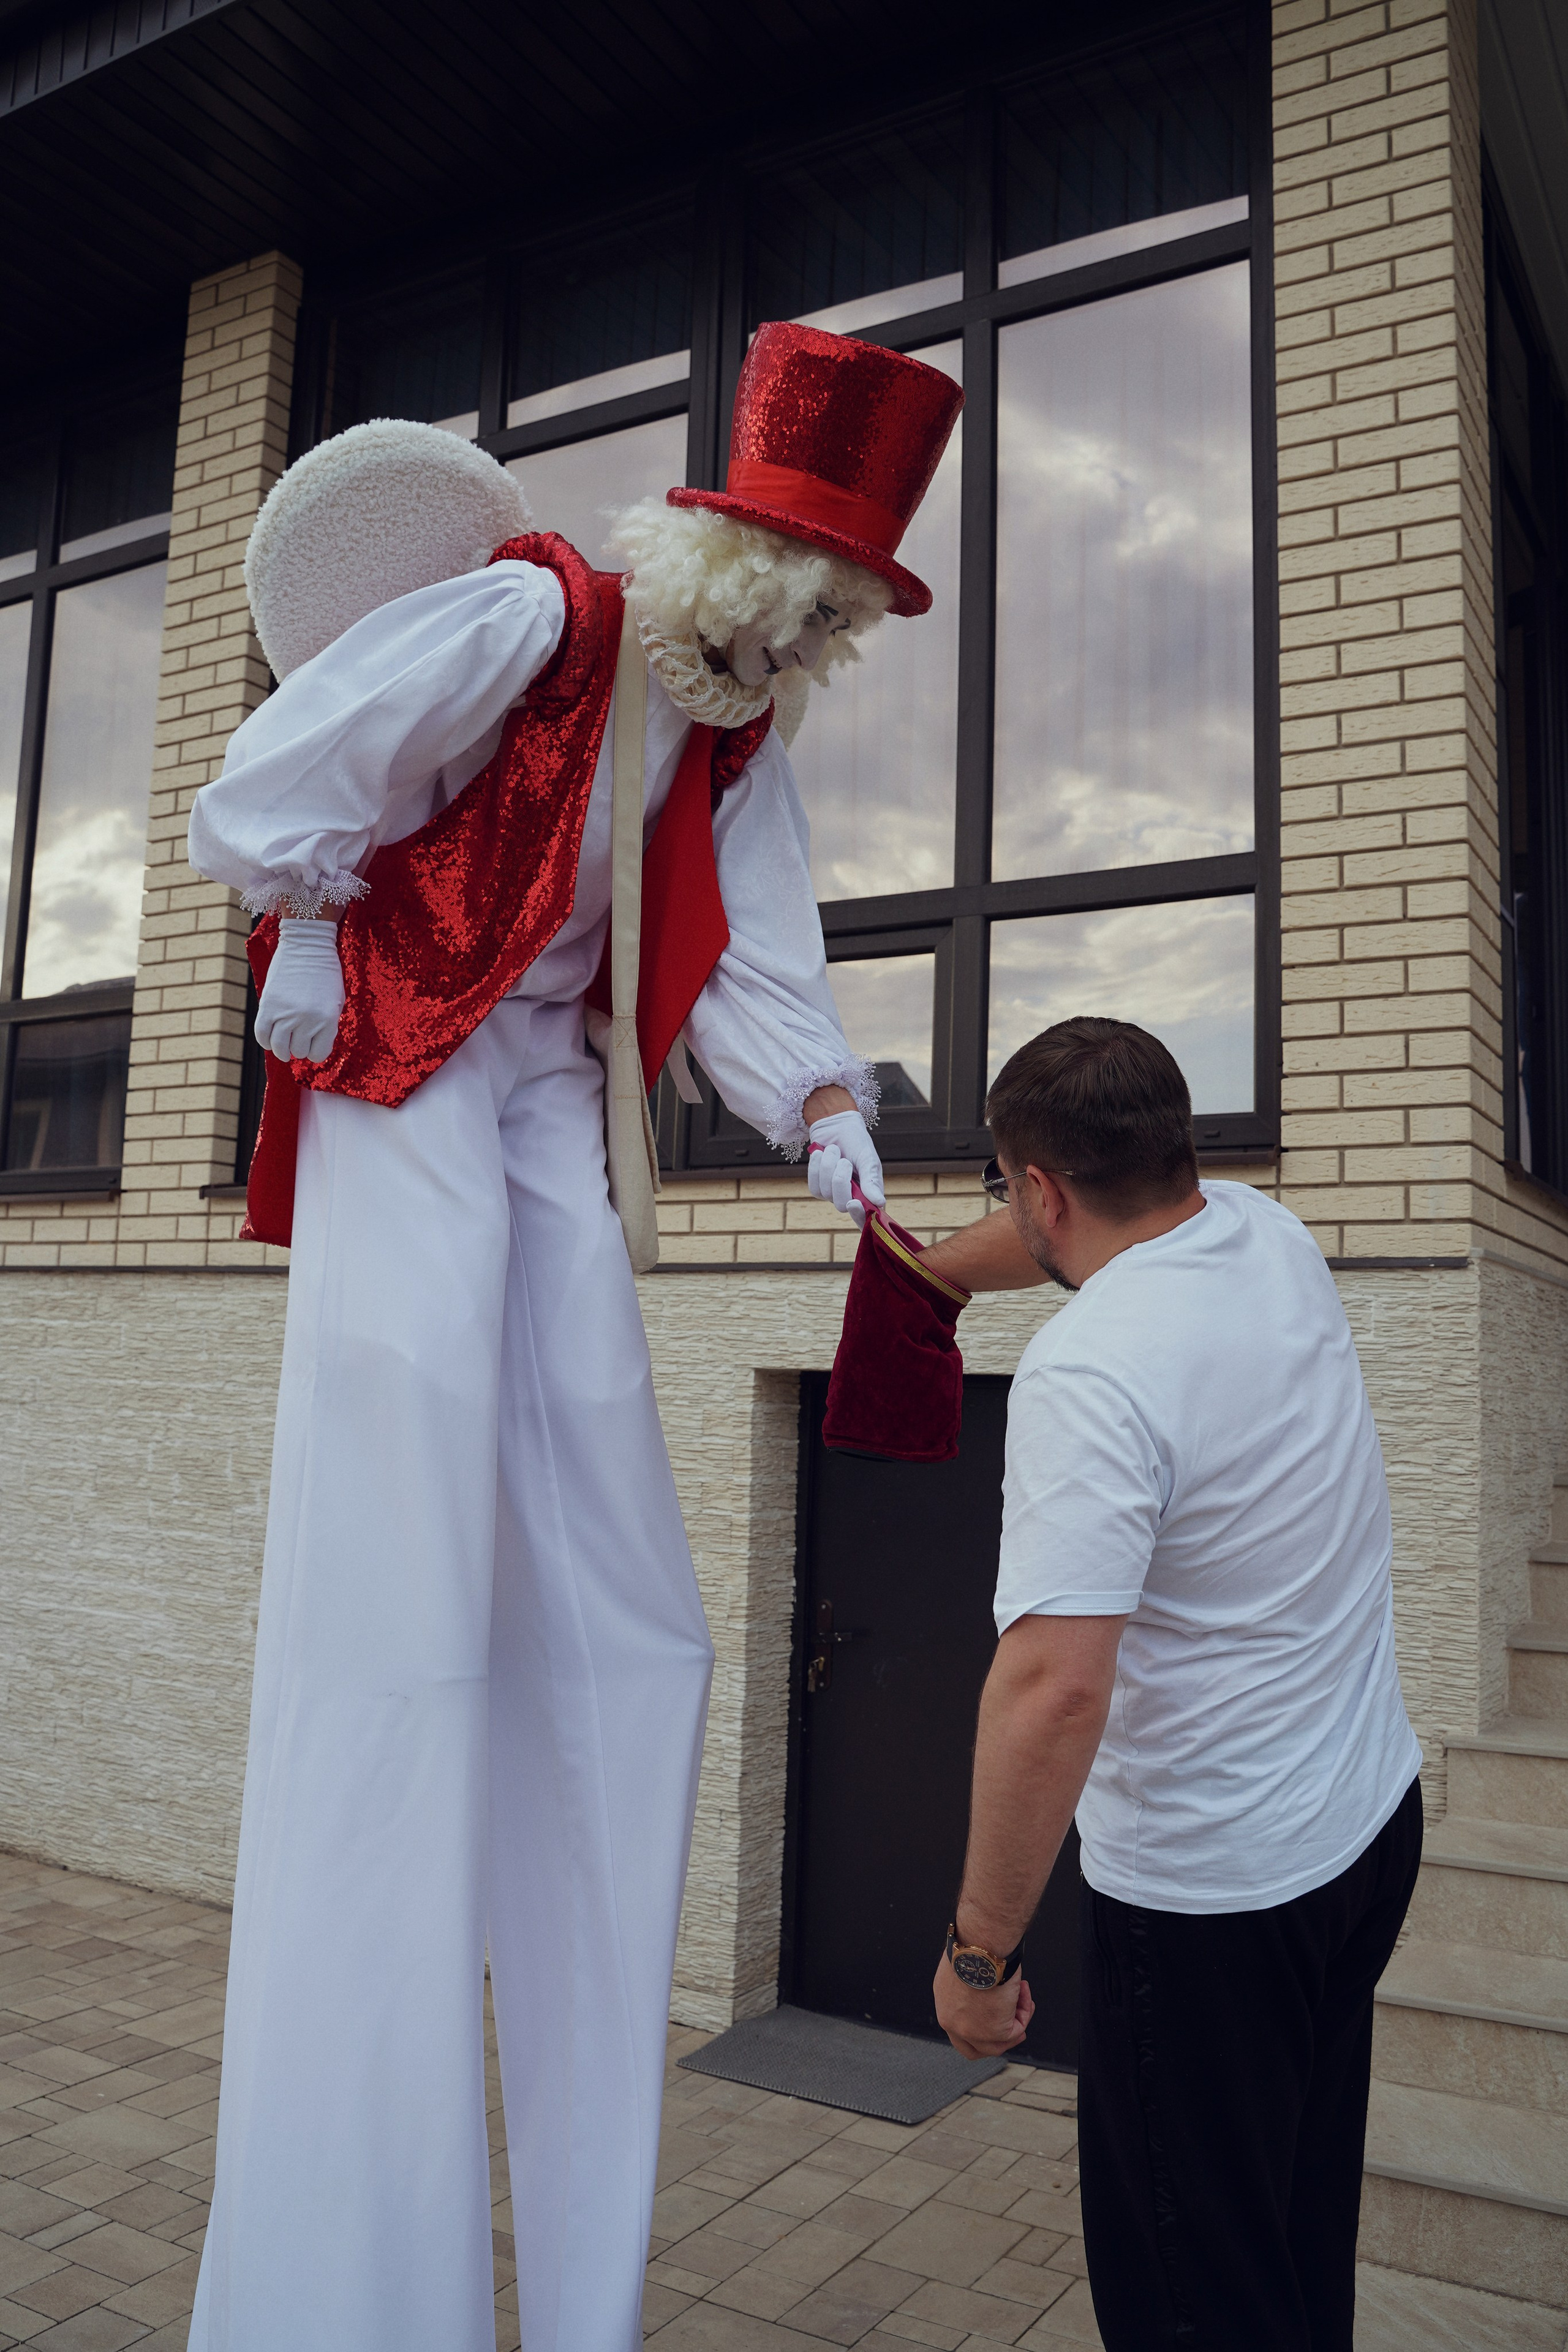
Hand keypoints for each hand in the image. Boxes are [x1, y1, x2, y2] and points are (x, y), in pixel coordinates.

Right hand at [255, 917, 344, 1062]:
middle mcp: (307, 1019)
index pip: (318, 1054)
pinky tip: (271, 1039)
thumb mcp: (335, 1002)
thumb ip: (326, 1026)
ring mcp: (286, 1013)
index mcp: (328, 1020)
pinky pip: (262, 1034)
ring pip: (279, 1047)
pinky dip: (265, 1041)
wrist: (308, 944)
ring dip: (282, 1049)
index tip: (312, 1045)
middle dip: (298, 1047)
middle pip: (298, 1051)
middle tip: (298, 1039)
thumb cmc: (325, 973)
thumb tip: (312, 1048)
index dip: (314, 1052)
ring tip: (284, 1044)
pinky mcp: (268, 1005)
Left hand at [807, 1109, 884, 1228]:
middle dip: (840, 1181)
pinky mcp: (818, 1186)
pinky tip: (821, 1155)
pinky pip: (814, 1186)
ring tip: (834, 1151)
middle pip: (842, 1205)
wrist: (835, 1125)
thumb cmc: (856, 1141)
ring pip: (826, 1193)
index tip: (854, 1203)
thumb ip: (872, 1181)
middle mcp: (851, 1197)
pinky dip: (816, 1168)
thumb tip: (879, 1203)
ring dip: (828, 1168)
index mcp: (869, 1193)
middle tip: (844, 1161)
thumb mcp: (868, 1159)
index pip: (865, 1217)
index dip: (859, 1216)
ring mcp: (833, 1194)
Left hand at [933, 1952, 1033, 2059]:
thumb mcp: (964, 1969)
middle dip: (998, 2041)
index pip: (958, 2032)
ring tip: (1021, 1995)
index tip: (996, 2020)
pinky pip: (1017, 2029)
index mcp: (944, 2007)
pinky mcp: (994, 2033)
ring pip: (999, 2044)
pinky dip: (1025, 2010)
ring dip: (1016, 2020)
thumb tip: (986, 1987)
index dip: (979, 2031)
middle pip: (975, 2049)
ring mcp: (973, 2033)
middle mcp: (954, 2025)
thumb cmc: (973, 1947)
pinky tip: (1023, 1990)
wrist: (980, 1946)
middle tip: (1017, 2029)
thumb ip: (970, 1986)